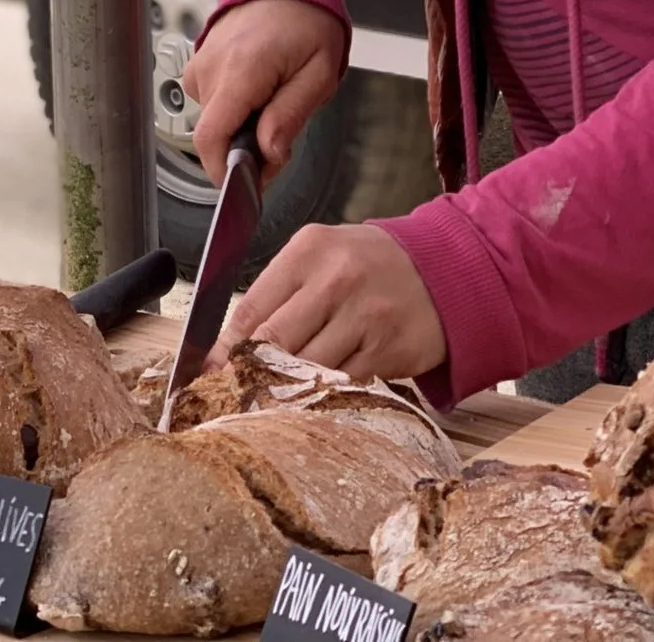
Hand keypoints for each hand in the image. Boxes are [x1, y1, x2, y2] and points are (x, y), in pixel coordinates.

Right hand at [182, 0, 346, 181]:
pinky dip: (233, 105)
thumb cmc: (308, 21)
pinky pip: (210, 101)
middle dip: (245, 147)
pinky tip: (256, 87)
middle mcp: (212, 67)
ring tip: (272, 98)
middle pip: (216, 133)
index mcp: (241, 70)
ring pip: (214, 118)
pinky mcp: (198, 62)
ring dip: (241, 123)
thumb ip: (290, 117)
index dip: (223, 171)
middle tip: (281, 135)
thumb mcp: (318, 74)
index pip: (211, 137)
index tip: (246, 186)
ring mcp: (200, 62)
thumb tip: (268, 155)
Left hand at [221, 223, 446, 381]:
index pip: (252, 307)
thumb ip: (279, 293)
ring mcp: (365, 316)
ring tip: (270, 401)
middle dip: (250, 373)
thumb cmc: (368, 265)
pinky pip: (342, 384)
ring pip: (307, 369)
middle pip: (275, 341)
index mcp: (309, 251)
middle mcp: (336, 280)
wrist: (442, 270)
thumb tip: (231, 346)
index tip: (211, 372)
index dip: (226, 348)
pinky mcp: (388, 350)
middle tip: (234, 394)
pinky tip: (313, 399)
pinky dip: (323, 396)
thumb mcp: (321, 258)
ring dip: (285, 390)